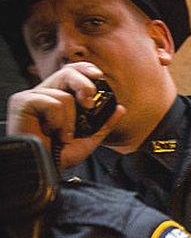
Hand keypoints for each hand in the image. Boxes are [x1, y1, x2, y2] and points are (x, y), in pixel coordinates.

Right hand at [6, 62, 124, 168]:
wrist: (44, 168)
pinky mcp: (22, 102)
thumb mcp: (89, 138)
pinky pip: (51, 103)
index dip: (85, 69)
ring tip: (62, 136)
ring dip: (70, 121)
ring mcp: (33, 97)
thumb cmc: (61, 154)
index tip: (100, 76)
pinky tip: (50, 133)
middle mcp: (46, 94)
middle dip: (84, 85)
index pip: (72, 72)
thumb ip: (104, 123)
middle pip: (67, 73)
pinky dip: (57, 121)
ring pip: (64, 96)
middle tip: (89, 104)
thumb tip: (121, 108)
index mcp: (60, 98)